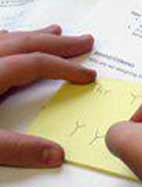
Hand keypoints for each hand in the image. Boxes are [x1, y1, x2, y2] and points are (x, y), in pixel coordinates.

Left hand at [0, 25, 94, 167]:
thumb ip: (17, 149)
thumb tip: (55, 155)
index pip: (36, 64)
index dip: (65, 69)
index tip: (87, 76)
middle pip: (26, 43)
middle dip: (59, 43)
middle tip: (85, 40)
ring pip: (7, 38)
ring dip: (34, 36)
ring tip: (55, 31)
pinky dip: (8, 38)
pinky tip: (10, 37)